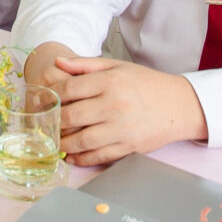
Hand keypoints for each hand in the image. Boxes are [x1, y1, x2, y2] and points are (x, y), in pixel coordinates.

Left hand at [47, 56, 209, 167]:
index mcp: (110, 82)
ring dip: (63, 144)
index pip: (70, 89)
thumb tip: (57, 63)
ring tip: (54, 143)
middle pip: (72, 116)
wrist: (178, 105)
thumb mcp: (117, 66)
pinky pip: (99, 156)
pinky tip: (72, 156)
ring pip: (82, 140)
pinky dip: (82, 158)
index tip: (43, 101)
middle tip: (44, 125)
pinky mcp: (129, 147)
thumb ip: (85, 64)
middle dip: (53, 122)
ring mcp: (122, 128)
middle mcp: (114, 105)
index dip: (51, 96)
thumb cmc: (146, 84)